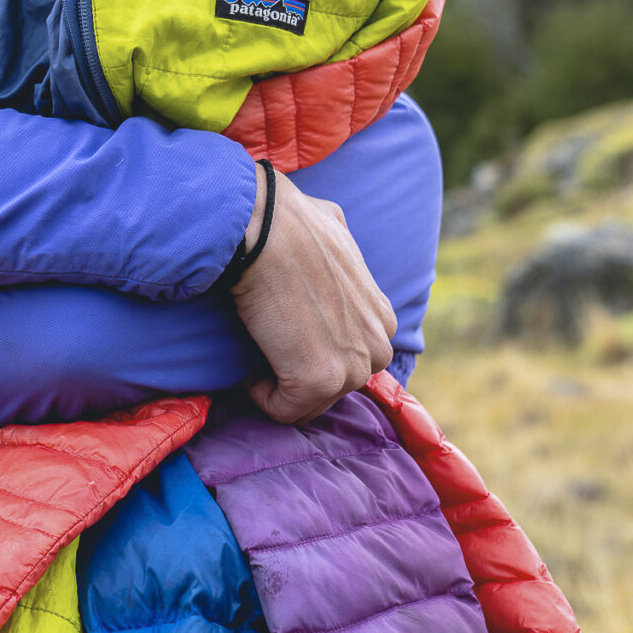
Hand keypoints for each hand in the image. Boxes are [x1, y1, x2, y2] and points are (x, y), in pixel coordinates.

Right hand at [230, 162, 397, 423]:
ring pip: (307, 403)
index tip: (283, 334)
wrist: (267, 230)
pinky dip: (259, 394)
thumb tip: (327, 232)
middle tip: (268, 345)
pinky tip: (249, 365)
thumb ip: (341, 254)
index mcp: (383, 319)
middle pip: (333, 388)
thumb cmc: (290, 223)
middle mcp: (377, 348)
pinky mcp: (319, 382)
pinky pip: (283, 410)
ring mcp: (352, 369)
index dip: (311, 352)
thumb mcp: (337, 235)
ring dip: (277, 384)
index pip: (351, 360)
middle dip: (296, 374)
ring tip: (259, 350)